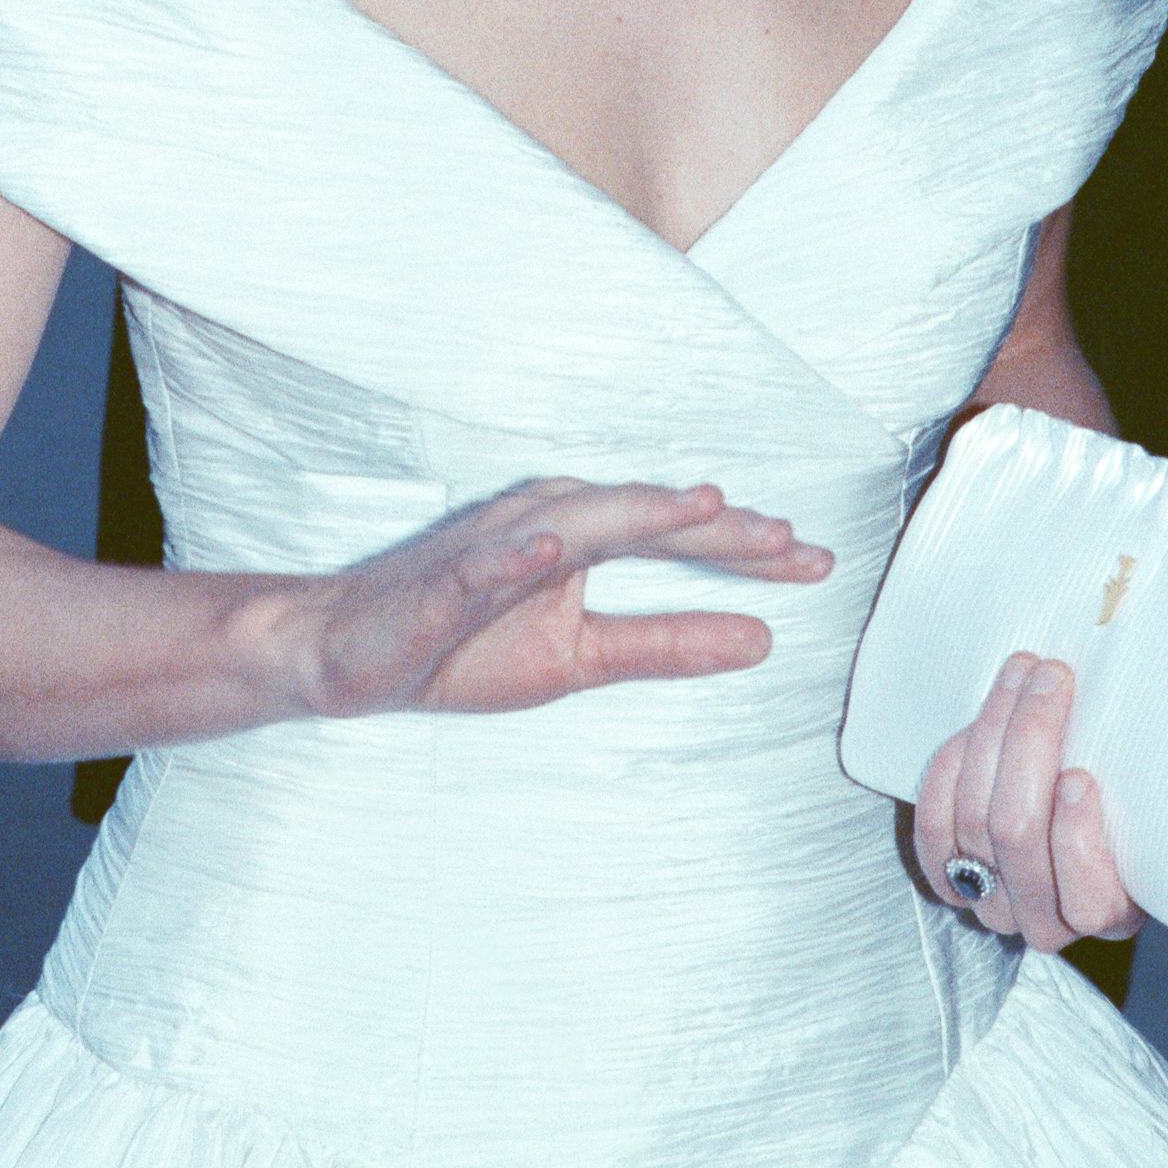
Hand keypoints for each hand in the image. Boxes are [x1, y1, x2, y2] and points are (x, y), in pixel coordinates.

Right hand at [293, 476, 832, 720]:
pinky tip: (553, 551)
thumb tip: (763, 639)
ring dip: (635, 511)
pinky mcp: (440, 581)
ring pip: (573, 522)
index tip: (818, 562)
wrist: (349, 653)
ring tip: (699, 508)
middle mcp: (546, 523)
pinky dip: (516, 554)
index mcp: (581, 537)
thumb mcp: (580, 659)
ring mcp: (491, 547)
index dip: (745, 547)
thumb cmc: (462, 645)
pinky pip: (481, 564)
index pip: (676, 537)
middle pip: (641, 516)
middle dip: (714, 525)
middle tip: (787, 539)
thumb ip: (667, 643)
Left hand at [913, 652, 1142, 951]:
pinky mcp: (945, 876)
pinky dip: (949, 769)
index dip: (1076, 837)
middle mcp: (1042, 921)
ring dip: (992, 731)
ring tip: (1020, 674)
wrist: (1066, 823)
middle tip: (1051, 676)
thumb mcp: (1155, 806)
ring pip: (972, 819)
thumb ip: (1154, 780)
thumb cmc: (1125, 805)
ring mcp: (988, 901)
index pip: (1087, 898)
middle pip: (1016, 833)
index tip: (1082, 775)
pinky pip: (932, 825)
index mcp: (1108, 914)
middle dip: (1030, 739)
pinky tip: (973, 727)